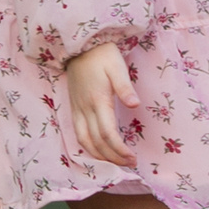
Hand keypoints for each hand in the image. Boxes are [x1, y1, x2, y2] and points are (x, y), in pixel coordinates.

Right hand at [63, 42, 139, 165]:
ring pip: (84, 141)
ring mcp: (77, 108)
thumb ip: (125, 87)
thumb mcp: (117, 66)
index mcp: (98, 100)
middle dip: (113, 157)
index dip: (119, 149)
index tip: (132, 157)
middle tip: (129, 164)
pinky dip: (87, 147)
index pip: (107, 133)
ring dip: (99, 155)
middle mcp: (85, 108)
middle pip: (97, 142)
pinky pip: (78, 134)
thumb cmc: (102, 54)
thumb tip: (135, 105)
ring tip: (115, 162)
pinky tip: (98, 151)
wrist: (79, 45)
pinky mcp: (74, 107)